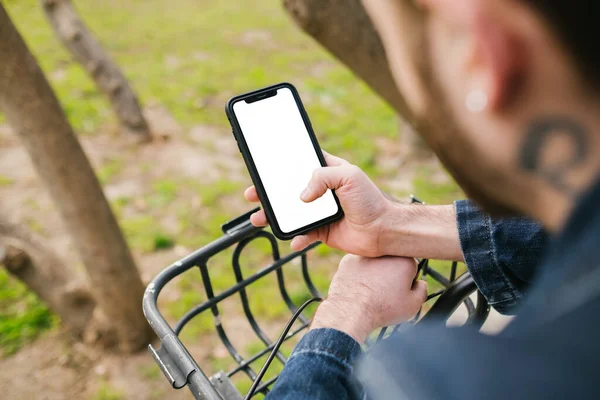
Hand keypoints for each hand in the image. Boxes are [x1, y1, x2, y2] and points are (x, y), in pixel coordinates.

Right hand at [244, 151, 392, 256]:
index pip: (299, 164)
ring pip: (290, 214)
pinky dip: (295, 238)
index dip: (281, 166)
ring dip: (274, 216)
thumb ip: (322, 177)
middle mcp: (321, 191)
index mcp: (327, 171)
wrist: (384, 230)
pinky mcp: (322, 231)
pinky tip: (293, 240)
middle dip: (268, 193)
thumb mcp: (349, 176)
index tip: (263, 167)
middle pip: (288, 190)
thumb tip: (302, 197)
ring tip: (259, 218)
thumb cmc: (372, 199)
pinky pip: (302, 235)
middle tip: (252, 194)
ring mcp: (320, 212)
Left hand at [310, 255, 426, 342]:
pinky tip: (358, 288)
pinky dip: (359, 275)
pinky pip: (358, 266)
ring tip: (370, 292)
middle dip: (391, 274)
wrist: (352, 310)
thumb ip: (422, 291)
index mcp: (405, 260)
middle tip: (385, 292)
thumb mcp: (413, 305)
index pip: (411, 267)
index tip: (400, 291)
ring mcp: (366, 254)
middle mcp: (386, 252)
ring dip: (375, 273)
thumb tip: (420, 283)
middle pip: (392, 262)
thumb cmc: (384, 308)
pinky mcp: (349, 259)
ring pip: (374, 263)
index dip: (407, 281)